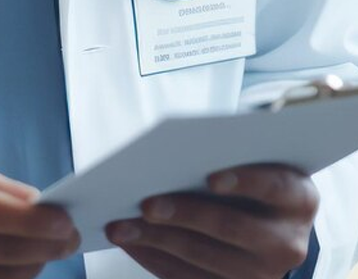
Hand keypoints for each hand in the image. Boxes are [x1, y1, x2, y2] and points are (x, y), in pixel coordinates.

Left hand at [106, 164, 318, 278]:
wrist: (267, 216)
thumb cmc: (249, 173)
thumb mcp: (252, 159)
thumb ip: (225, 155)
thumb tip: (170, 154)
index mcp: (298, 198)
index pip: (273, 187)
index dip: (244, 181)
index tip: (211, 177)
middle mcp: (288, 242)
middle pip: (231, 227)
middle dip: (184, 215)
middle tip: (145, 204)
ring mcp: (263, 274)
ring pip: (205, 257)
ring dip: (158, 240)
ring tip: (121, 225)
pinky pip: (189, 278)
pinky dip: (154, 259)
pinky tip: (129, 242)